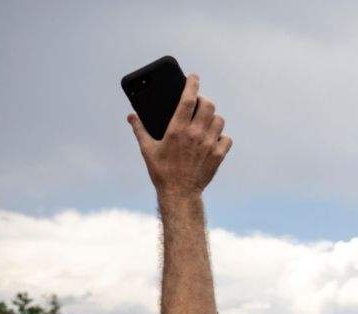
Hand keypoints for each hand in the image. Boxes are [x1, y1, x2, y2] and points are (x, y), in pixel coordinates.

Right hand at [129, 74, 231, 197]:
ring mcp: (209, 144)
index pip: (188, 99)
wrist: (179, 193)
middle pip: (208, 105)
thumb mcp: (147, 149)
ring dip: (213, 118)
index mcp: (177, 129)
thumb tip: (131, 116)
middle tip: (198, 103)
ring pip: (219, 120)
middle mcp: (196, 134)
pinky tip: (213, 139)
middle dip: (204, 100)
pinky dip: (221, 136)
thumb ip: (139, 130)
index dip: (192, 84)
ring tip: (205, 121)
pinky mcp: (218, 155)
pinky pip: (226, 138)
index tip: (194, 76)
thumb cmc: (161, 171)